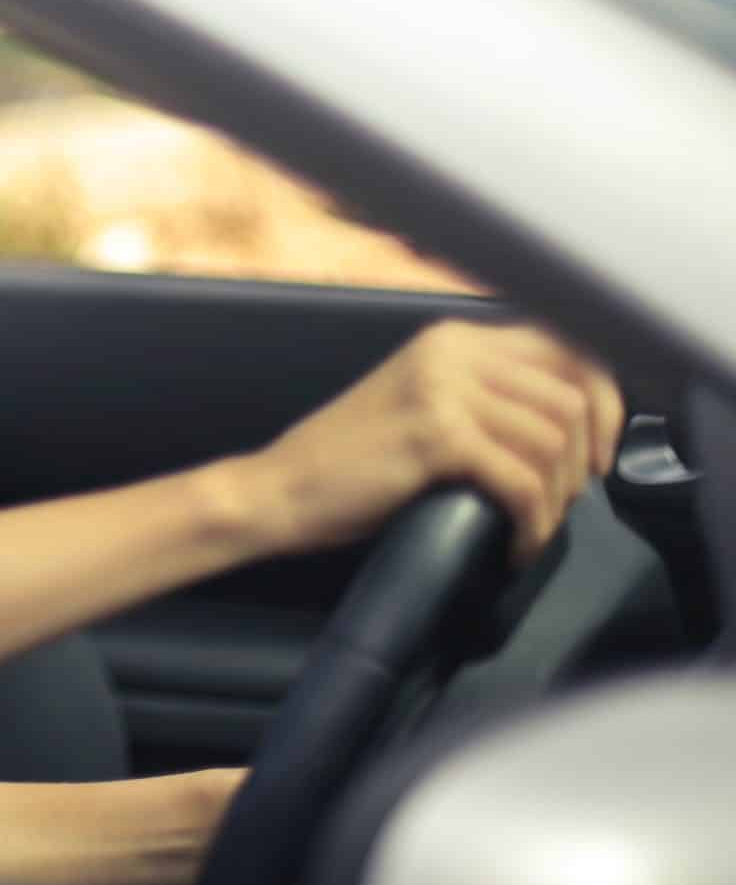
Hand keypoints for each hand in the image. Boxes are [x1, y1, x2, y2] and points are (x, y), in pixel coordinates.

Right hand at [241, 320, 623, 565]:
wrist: (280, 489)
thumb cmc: (350, 462)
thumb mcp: (423, 405)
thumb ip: (484, 396)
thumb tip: (571, 424)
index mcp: (452, 339)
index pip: (567, 348)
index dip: (604, 402)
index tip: (597, 454)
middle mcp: (451, 351)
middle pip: (571, 396)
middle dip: (583, 461)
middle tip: (560, 503)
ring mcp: (442, 390)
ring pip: (553, 441)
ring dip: (556, 498)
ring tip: (531, 526)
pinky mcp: (436, 437)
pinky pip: (522, 482)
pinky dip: (531, 524)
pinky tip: (515, 545)